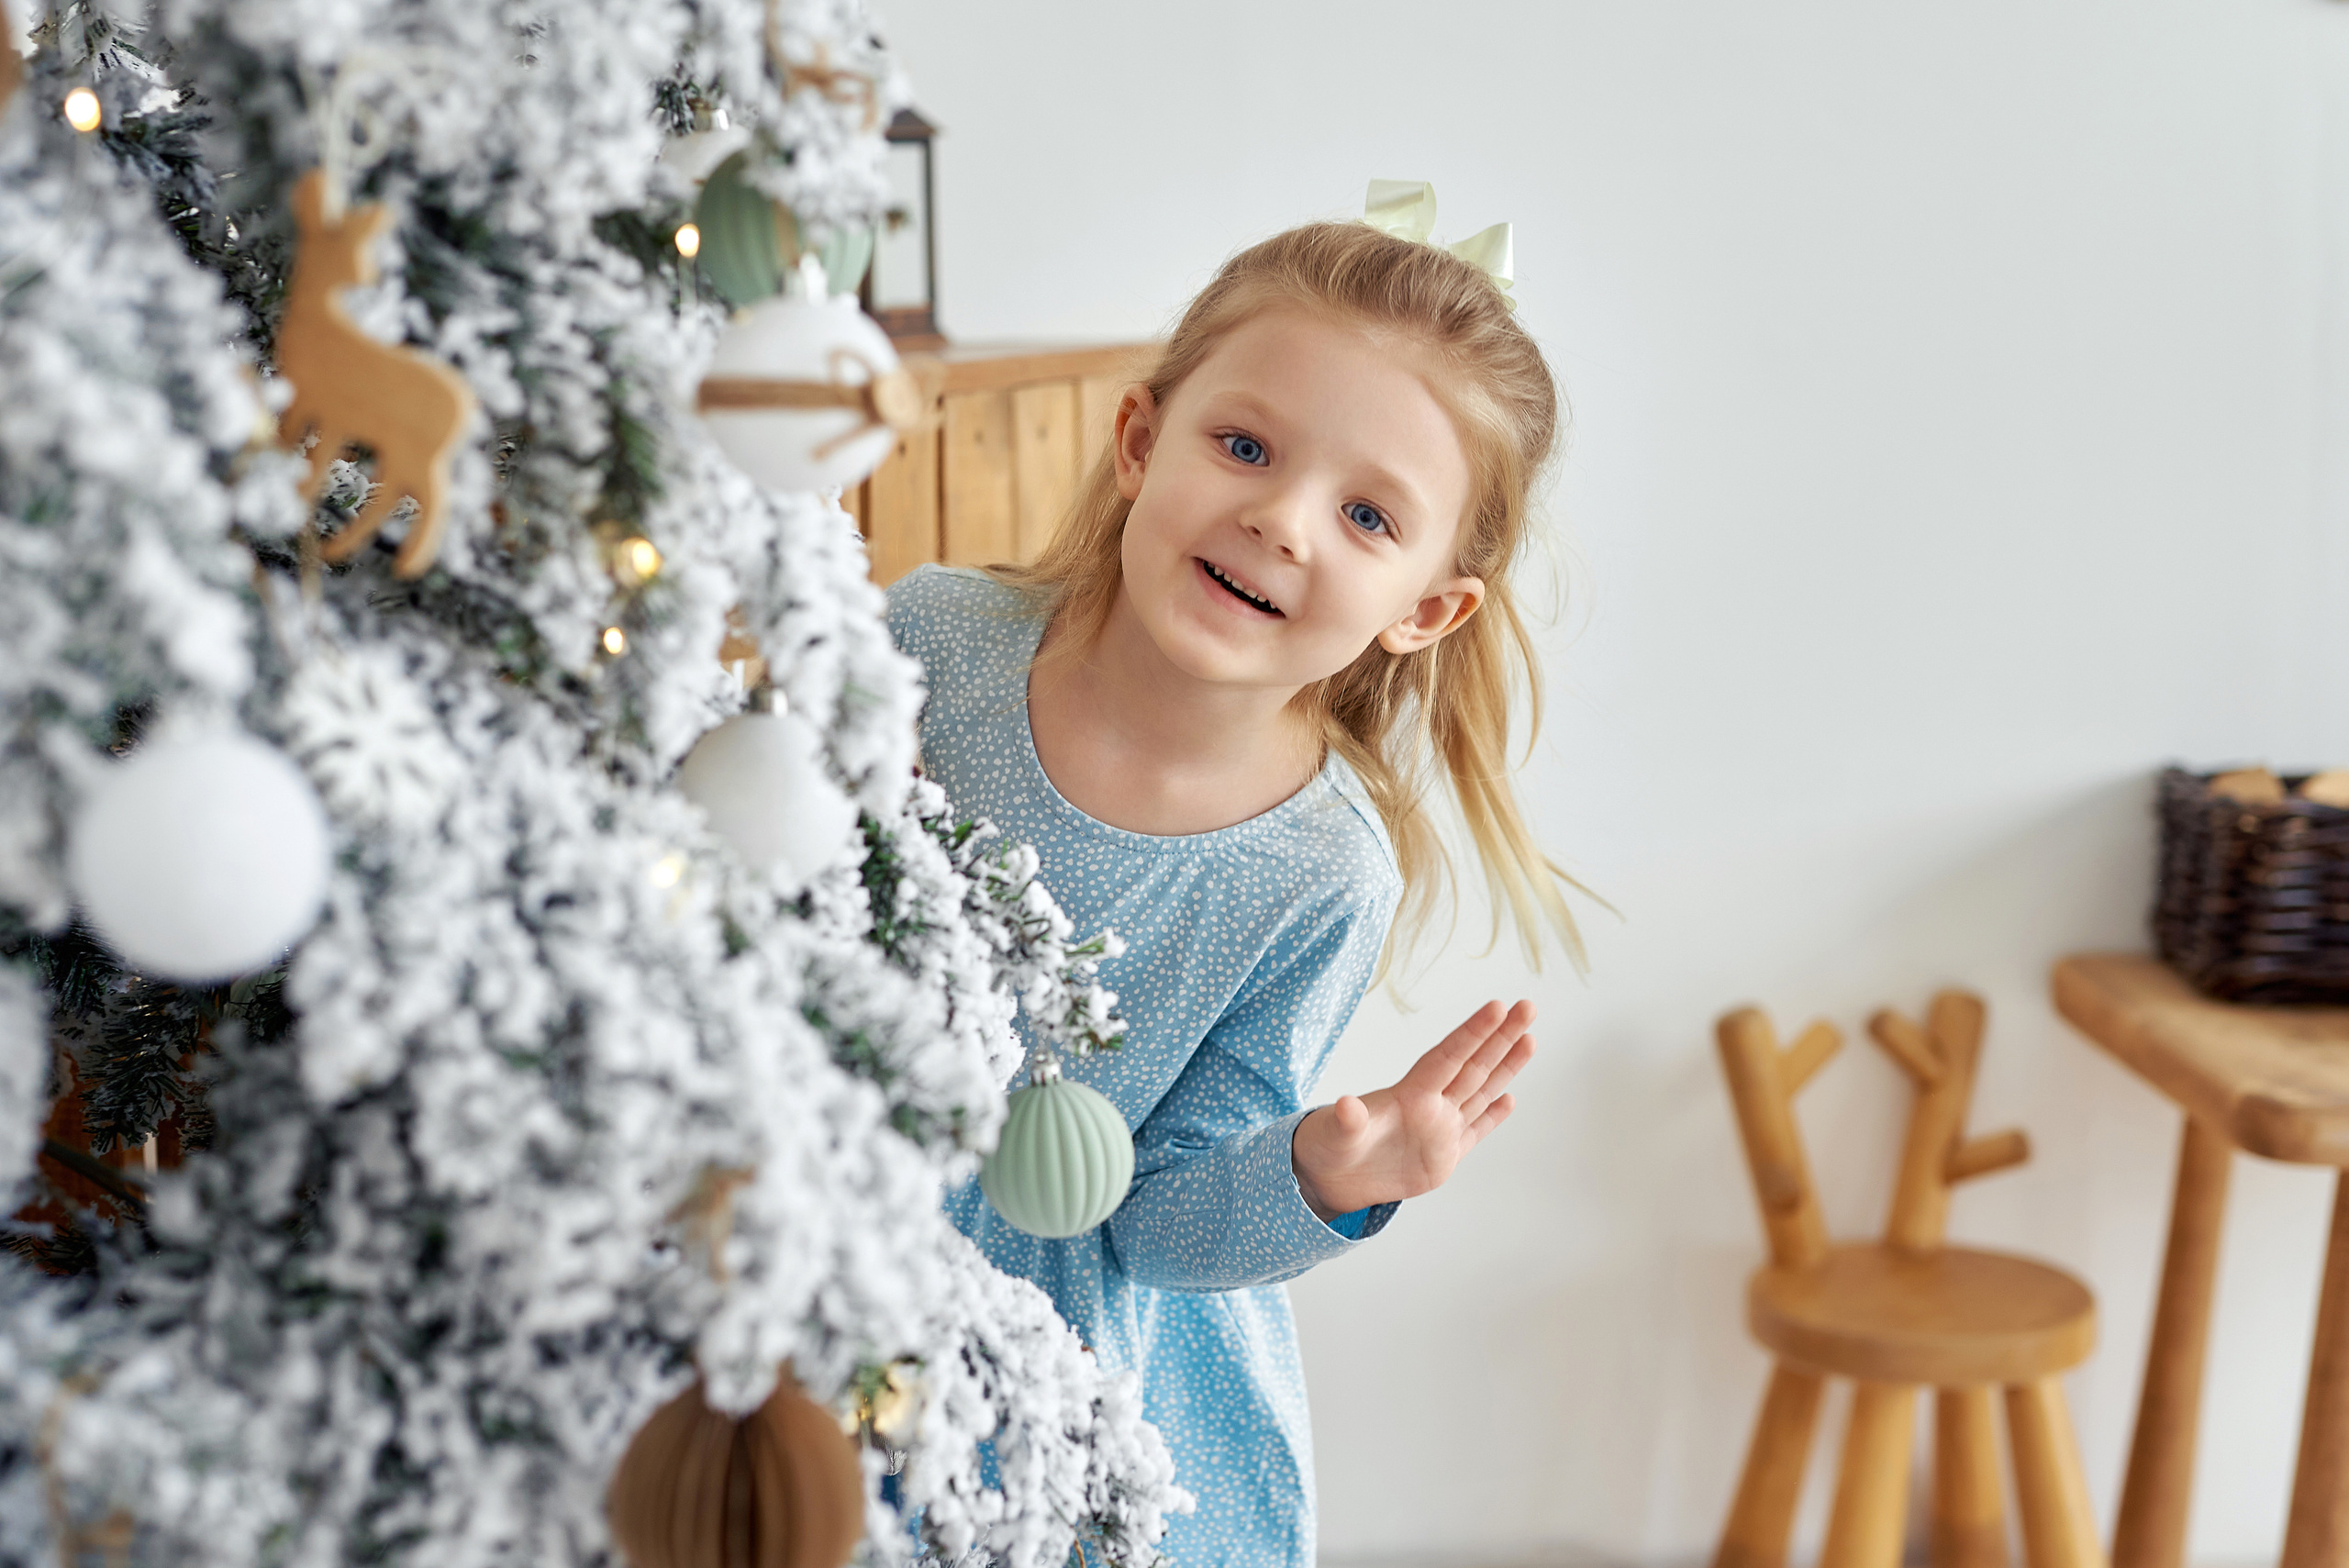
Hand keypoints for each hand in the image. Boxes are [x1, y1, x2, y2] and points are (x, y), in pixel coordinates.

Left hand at [1290, 999, 1535, 1221]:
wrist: (1330, 1178)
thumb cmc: (1328, 1146)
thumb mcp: (1336, 1134)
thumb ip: (1347, 1121)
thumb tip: (1344, 1106)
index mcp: (1410, 1095)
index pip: (1449, 1057)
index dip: (1473, 1033)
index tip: (1497, 1006)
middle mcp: (1431, 1106)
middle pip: (1474, 1065)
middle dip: (1501, 1037)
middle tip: (1527, 1006)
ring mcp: (1440, 1130)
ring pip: (1481, 1091)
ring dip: (1506, 1066)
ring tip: (1530, 1038)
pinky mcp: (1443, 1157)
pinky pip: (1475, 1131)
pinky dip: (1492, 1116)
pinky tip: (1510, 1097)